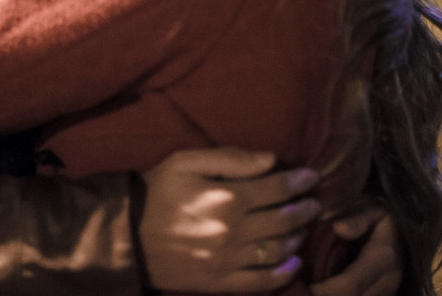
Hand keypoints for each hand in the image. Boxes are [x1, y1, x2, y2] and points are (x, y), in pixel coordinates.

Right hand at [139, 148, 321, 292]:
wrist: (127, 236)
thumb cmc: (156, 192)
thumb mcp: (185, 161)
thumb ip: (229, 158)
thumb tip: (270, 159)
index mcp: (226, 197)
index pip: (277, 189)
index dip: (299, 182)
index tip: (312, 176)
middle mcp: (233, 230)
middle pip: (284, 220)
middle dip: (305, 209)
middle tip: (315, 202)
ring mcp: (227, 261)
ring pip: (278, 250)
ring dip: (298, 237)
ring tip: (303, 227)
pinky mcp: (219, 282)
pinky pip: (260, 282)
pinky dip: (282, 273)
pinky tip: (293, 263)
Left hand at [310, 207, 401, 295]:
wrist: (404, 230)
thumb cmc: (382, 215)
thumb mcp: (374, 208)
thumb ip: (358, 218)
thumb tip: (339, 227)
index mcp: (383, 259)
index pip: (351, 284)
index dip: (325, 292)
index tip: (302, 290)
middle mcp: (387, 282)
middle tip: (295, 294)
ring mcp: (385, 294)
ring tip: (302, 293)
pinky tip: (316, 293)